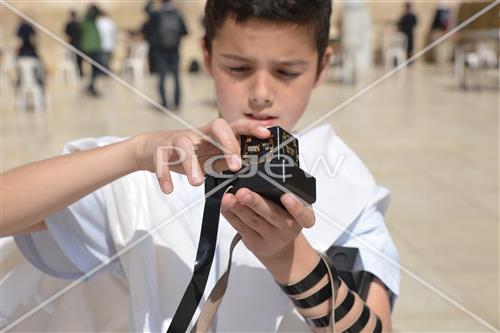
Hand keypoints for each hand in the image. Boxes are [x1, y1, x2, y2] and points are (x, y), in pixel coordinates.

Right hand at [133, 118, 269, 192]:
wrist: (150, 148)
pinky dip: (164, 175)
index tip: (266, 134)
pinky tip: (169, 189)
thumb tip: (247, 168)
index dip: (250, 127)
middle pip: (215, 126)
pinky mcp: (160, 149)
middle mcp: (197, 133)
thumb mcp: (209, 158)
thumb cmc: (186, 153)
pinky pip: (161, 160)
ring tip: (197, 182)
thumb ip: (226, 161)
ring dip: (191, 164)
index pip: (234, 126)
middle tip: (236, 166)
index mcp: (212, 136)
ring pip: (184, 145)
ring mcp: (177, 139)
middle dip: (228, 143)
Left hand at [221, 188, 314, 260]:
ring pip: (253, 221)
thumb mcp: (292, 208)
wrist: (279, 246)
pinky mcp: (254, 242)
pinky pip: (241, 228)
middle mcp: (287, 228)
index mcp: (301, 218)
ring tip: (229, 197)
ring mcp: (270, 237)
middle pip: (272, 215)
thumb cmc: (284, 218)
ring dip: (239, 208)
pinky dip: (231, 215)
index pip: (304, 215)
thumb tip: (263, 169)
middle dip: (256, 203)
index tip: (287, 197)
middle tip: (243, 192)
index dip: (296, 207)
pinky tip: (225, 205)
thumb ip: (284, 192)